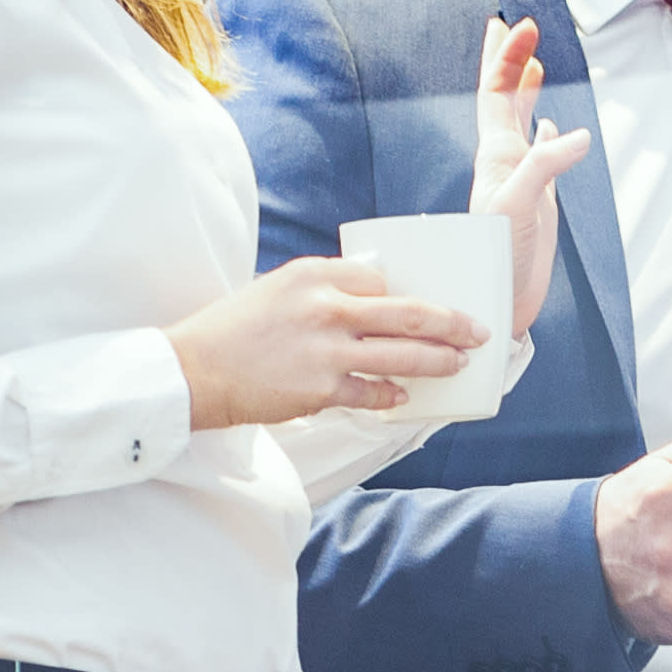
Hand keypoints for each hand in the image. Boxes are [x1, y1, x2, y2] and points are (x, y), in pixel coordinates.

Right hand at [170, 255, 484, 428]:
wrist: (195, 370)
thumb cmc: (233, 329)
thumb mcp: (278, 288)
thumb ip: (322, 289)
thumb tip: (368, 297)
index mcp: (315, 274)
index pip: (380, 278)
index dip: (410, 294)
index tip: (433, 305)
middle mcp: (327, 307)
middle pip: (408, 313)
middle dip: (451, 323)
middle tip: (477, 331)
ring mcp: (327, 350)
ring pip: (402, 355)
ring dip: (438, 360)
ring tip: (458, 363)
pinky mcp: (322, 389)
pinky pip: (373, 393)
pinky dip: (391, 396)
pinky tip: (402, 397)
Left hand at [470, 16, 595, 339]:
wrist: (501, 300)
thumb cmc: (498, 257)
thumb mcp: (518, 204)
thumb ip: (545, 165)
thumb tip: (577, 134)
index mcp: (495, 155)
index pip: (496, 92)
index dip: (506, 58)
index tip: (518, 27)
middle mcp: (505, 161)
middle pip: (503, 98)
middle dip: (510, 62)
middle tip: (517, 28)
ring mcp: (521, 179)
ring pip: (521, 122)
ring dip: (526, 92)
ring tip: (534, 67)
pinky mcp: (537, 200)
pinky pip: (541, 156)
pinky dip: (546, 135)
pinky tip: (549, 128)